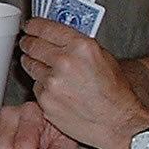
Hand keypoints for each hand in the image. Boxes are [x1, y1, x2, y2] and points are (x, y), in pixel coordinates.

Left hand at [20, 18, 148, 148]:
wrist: (119, 122)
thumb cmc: (115, 92)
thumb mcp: (103, 57)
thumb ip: (77, 44)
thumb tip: (57, 36)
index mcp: (81, 47)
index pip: (45, 27)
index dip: (34, 25)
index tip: (30, 26)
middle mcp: (64, 62)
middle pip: (31, 45)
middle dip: (29, 43)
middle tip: (29, 43)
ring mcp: (52, 83)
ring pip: (30, 66)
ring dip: (34, 64)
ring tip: (49, 69)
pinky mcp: (45, 100)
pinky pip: (36, 86)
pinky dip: (42, 86)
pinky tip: (58, 90)